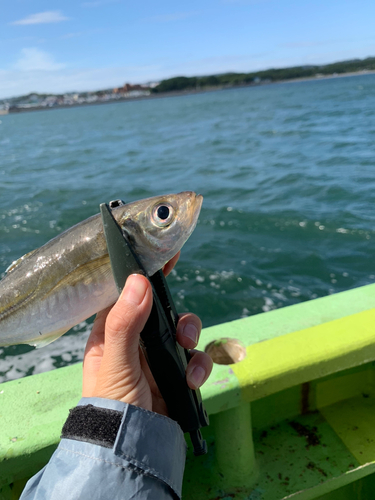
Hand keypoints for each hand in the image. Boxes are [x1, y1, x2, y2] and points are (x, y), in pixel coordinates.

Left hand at [82, 254, 212, 415]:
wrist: (131, 452)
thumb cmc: (112, 406)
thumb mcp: (115, 363)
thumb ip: (125, 323)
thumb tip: (138, 280)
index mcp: (112, 334)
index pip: (128, 294)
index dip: (144, 275)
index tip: (164, 256)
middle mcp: (136, 343)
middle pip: (163, 312)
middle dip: (178, 317)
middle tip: (181, 330)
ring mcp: (158, 359)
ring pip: (184, 332)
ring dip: (191, 339)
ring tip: (187, 353)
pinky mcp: (177, 375)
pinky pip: (196, 359)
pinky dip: (199, 366)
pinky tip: (191, 381)